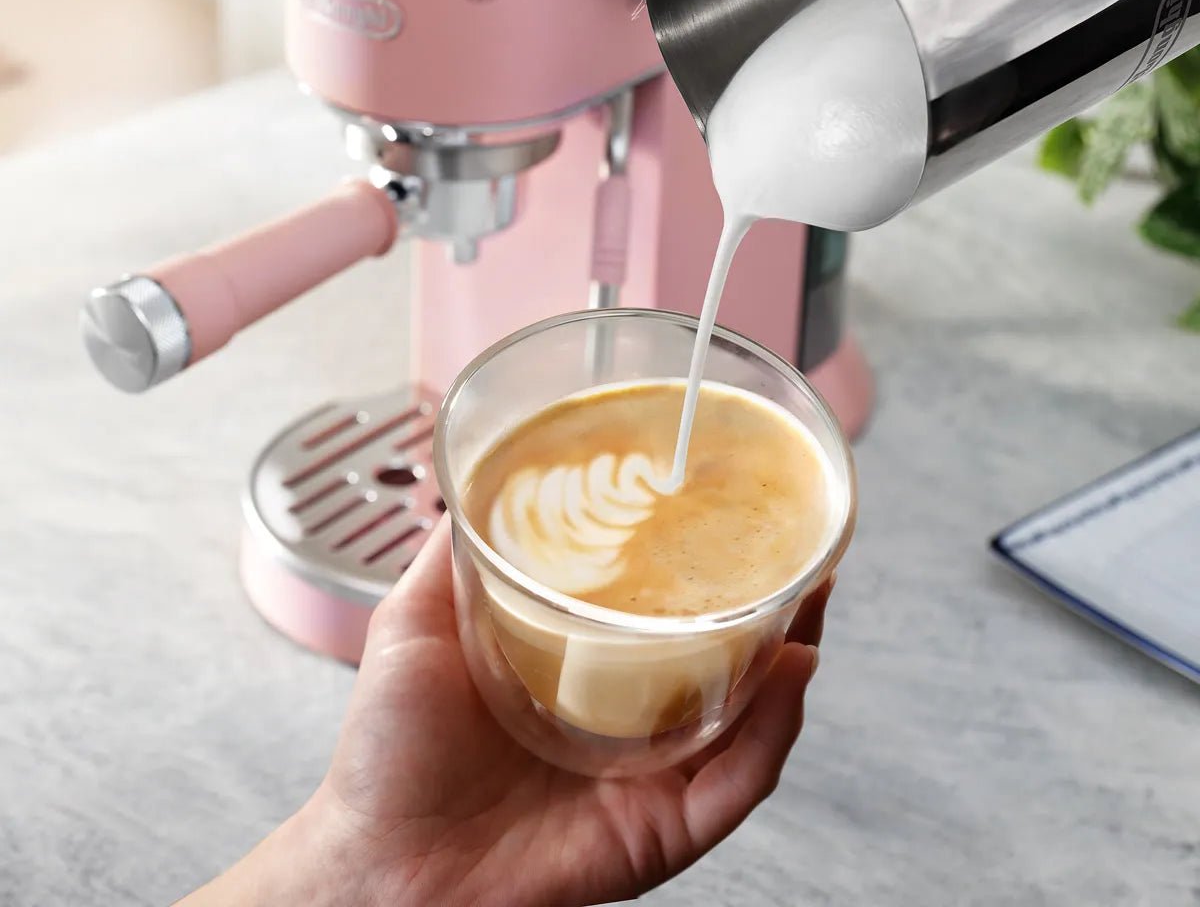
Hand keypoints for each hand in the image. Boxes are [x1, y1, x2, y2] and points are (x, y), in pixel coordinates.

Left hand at [183, 519, 830, 906]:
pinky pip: (733, 786)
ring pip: (749, 720)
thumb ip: (454, 554)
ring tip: (811, 601)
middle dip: (777, 608)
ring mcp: (648, 777)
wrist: (376, 862)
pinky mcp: (657, 829)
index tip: (737, 511)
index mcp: (584, 675)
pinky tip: (783, 683)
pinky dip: (769, 737)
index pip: (667, 615)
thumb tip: (476, 478)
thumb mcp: (416, 622)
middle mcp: (628, 723)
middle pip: (728, 663)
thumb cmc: (389, 754)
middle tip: (806, 551)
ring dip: (791, 659)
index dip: (709, 566)